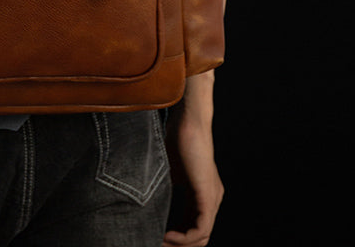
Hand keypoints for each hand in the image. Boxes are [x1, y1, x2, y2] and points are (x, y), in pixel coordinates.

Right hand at [163, 91, 223, 245]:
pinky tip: (168, 237)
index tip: (155, 236)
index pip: (192, 226)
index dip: (175, 237)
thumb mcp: (166, 168)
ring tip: (158, 242)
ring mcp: (212, 199)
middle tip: (154, 244)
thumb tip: (143, 199)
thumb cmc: (176, 137)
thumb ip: (161, 185)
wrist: (188, 121)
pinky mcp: (208, 196)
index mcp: (202, 193)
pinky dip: (184, 238)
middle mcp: (211, 200)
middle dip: (177, 246)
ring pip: (201, 237)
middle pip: (199, 238)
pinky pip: (201, 229)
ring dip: (180, 245)